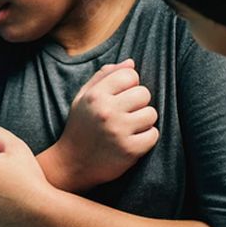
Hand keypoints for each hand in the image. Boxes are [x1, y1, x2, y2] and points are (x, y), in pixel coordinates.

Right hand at [50, 59, 158, 189]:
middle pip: (144, 93)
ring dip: (144, 121)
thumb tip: (131, 63)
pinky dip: (146, 138)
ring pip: (152, 114)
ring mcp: (119, 131)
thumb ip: (104, 77)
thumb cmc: (80, 127)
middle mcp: (106, 111)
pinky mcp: (130, 150)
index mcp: (95, 95)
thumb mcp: (83, 98)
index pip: (130, 75)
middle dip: (138, 103)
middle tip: (126, 114)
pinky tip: (132, 141)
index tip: (121, 97)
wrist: (71, 164)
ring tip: (128, 128)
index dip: (129, 85)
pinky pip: (153, 134)